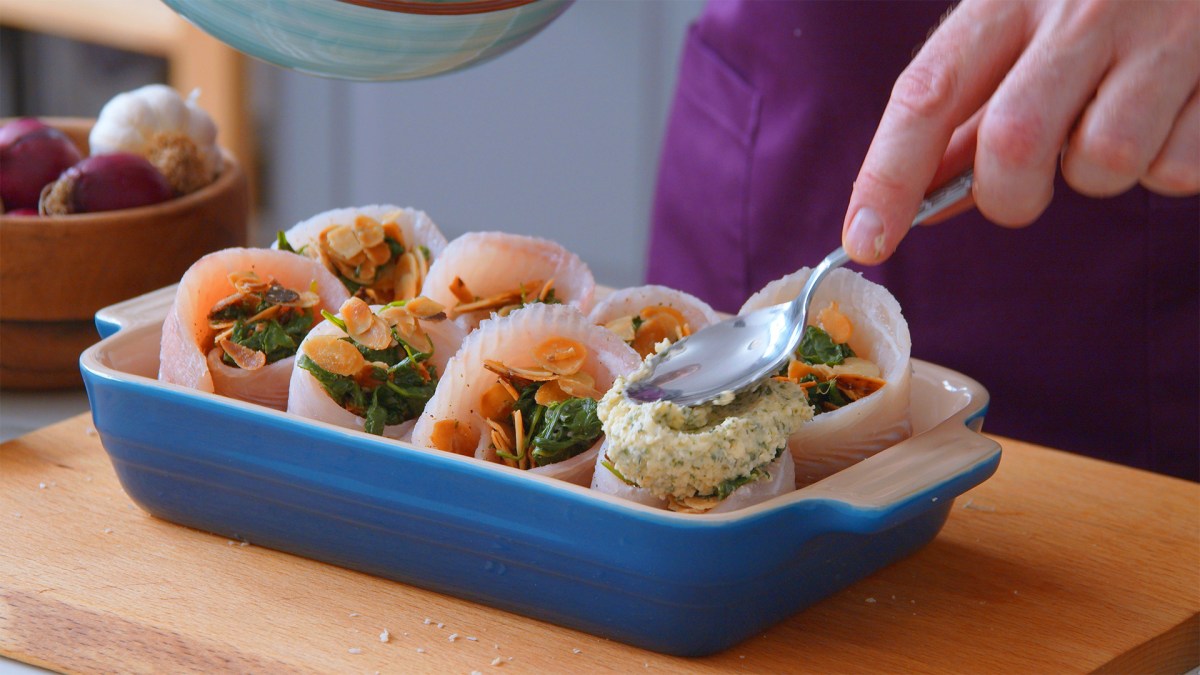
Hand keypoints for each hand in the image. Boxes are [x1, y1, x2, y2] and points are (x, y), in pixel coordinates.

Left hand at [841, 0, 1199, 263]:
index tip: (865, 241)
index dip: (887, 176)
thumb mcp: (1023, 28)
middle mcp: (1080, 8)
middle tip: (1024, 188)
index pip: (926, 94)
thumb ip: (973, 114)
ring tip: (1119, 122)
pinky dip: (1169, 164)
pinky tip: (1174, 114)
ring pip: (1103, 162)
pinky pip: (1178, 168)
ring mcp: (1162, 32)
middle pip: (1013, 142)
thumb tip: (923, 204)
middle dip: (1008, 196)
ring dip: (1098, 174)